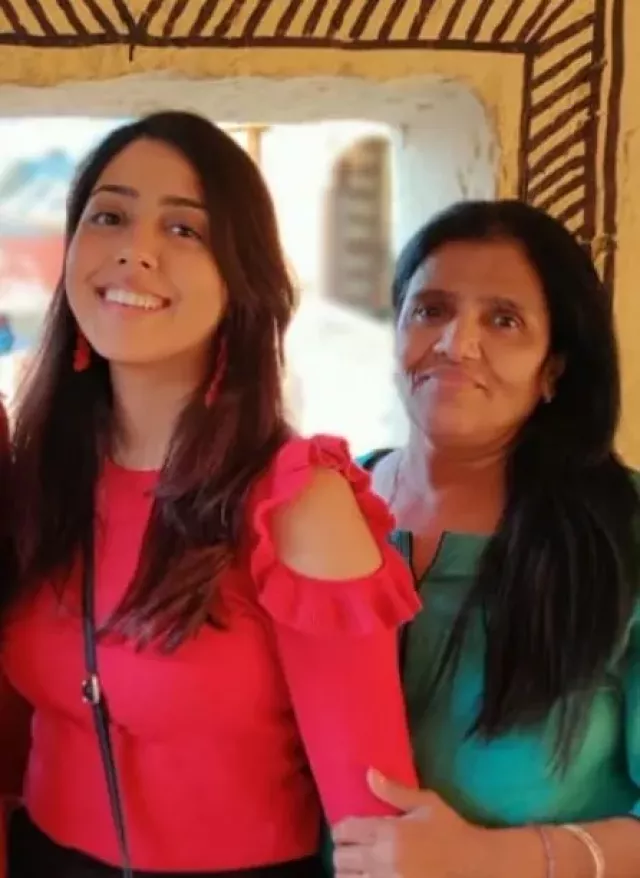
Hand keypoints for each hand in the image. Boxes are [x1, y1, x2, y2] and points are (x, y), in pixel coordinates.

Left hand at [332, 769, 488, 877]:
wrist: (471, 862)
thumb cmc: (448, 828)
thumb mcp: (425, 803)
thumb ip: (394, 791)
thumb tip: (368, 772)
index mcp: (389, 832)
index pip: (346, 831)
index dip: (340, 829)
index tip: (346, 829)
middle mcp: (383, 859)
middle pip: (340, 857)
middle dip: (342, 850)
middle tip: (350, 847)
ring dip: (347, 871)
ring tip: (356, 865)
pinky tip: (365, 876)